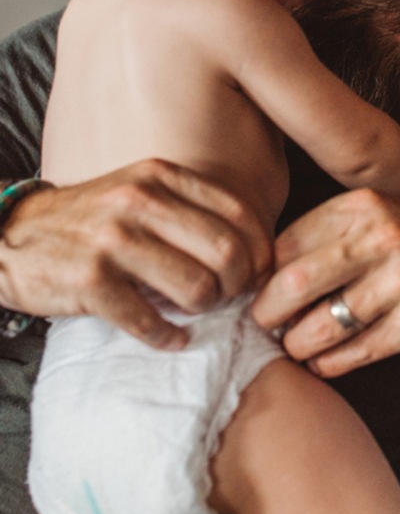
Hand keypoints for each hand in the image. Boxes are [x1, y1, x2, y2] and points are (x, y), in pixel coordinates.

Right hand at [0, 159, 271, 349]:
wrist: (11, 235)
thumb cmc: (94, 218)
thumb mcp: (142, 190)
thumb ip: (192, 208)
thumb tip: (255, 246)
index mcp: (162, 176)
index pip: (239, 212)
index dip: (261, 248)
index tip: (260, 271)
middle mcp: (141, 201)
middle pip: (226, 251)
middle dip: (240, 283)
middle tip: (233, 297)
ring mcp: (113, 240)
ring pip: (195, 286)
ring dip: (206, 308)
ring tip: (198, 311)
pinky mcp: (89, 281)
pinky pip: (148, 319)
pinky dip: (168, 335)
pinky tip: (172, 337)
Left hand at [251, 187, 399, 376]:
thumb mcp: (378, 212)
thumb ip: (327, 233)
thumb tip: (263, 276)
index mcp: (363, 206)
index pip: (285, 245)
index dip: (264, 276)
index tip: (262, 291)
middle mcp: (381, 239)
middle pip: (293, 284)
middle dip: (268, 314)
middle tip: (268, 325)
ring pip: (320, 328)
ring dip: (298, 345)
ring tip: (299, 344)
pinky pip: (354, 354)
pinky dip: (329, 364)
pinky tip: (326, 360)